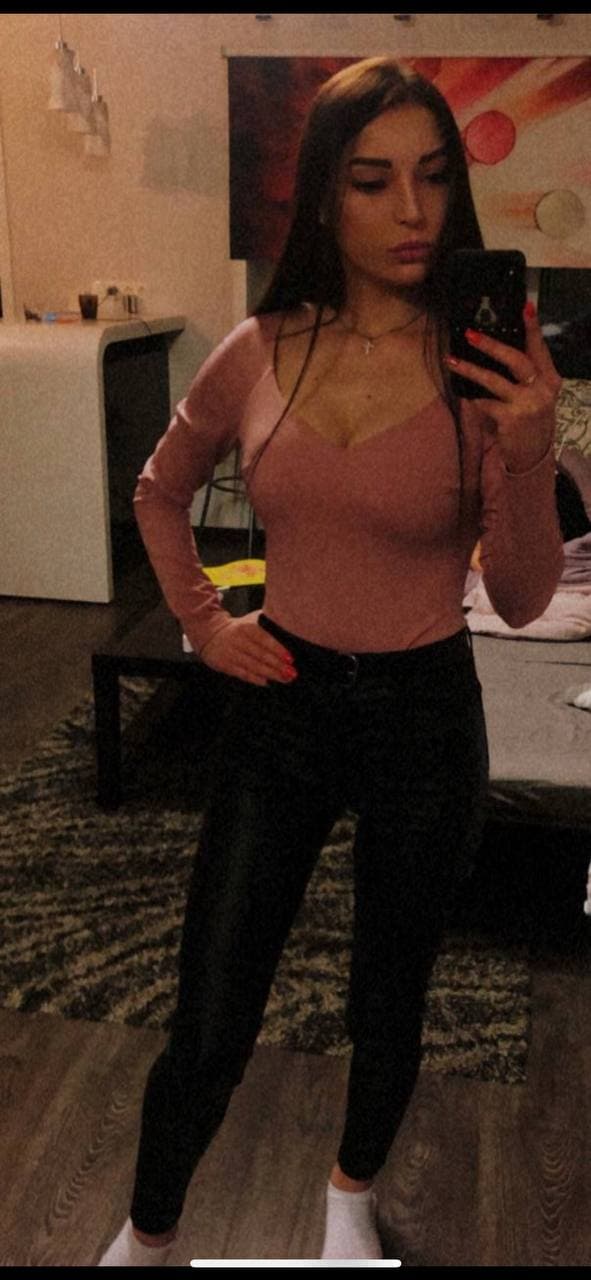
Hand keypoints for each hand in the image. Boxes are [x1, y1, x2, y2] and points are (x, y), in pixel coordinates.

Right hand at [199, 610, 297, 686]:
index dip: (278, 649)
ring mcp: (230, 653)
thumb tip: (289, 628)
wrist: (211, 634)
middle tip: (292, 673)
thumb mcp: (251, 620)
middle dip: (278, 665)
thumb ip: (267, 622)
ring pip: (253, 666)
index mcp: (247, 627)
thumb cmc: (239, 628)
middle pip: (260, 655)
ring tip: (284, 679)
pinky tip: (267, 682)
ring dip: (270, 674)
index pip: (265, 639)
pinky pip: (242, 674)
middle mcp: (238, 640)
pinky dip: (255, 679)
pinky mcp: (224, 665)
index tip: (290, 658)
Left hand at [445, 303, 561, 472]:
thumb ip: (525, 375)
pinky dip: (474, 398)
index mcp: (550, 379)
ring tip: (452, 361)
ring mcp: (528, 405)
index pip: (540, 348)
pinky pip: (485, 403)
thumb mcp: (536, 394)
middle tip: (471, 334)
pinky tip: (465, 394)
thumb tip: (497, 348)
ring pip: (494, 381)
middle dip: (491, 345)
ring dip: (470, 370)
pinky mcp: (511, 419)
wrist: (533, 455)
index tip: (525, 306)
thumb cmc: (531, 419)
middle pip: (516, 360)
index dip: (532, 327)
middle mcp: (542, 390)